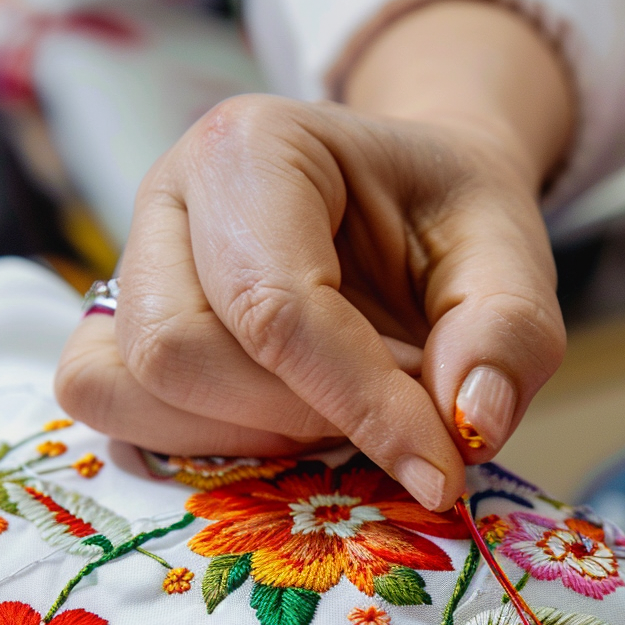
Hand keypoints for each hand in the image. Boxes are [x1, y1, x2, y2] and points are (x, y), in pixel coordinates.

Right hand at [54, 2, 572, 509]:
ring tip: (336, 412)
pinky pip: (113, 403)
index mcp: (259, 149)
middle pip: (181, 352)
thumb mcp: (512, 260)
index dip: (361, 408)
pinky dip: (195, 441)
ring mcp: (136, 260)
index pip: (278, 307)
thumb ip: (506, 336)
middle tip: (389, 416)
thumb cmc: (452, 223)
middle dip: (296, 419)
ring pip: (133, 386)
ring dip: (246, 435)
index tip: (439, 474)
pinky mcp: (126, 322)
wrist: (411, 203)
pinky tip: (278, 424)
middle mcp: (174, 196)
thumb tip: (468, 428)